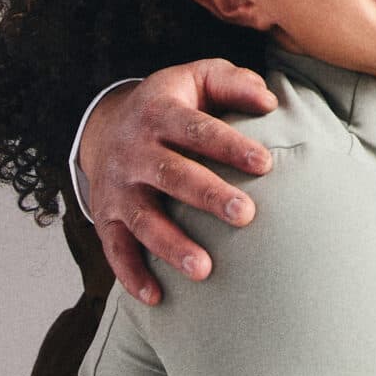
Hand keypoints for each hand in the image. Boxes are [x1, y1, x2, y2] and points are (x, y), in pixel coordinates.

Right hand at [77, 59, 277, 303]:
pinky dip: (132, 275)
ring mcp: (118, 188)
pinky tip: (156, 298)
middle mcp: (135, 152)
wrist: (106, 123)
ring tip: (204, 270)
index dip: (230, 145)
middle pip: (172, 175)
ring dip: (172, 245)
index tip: (265, 163)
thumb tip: (270, 102)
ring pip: (144, 220)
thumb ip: (234, 82)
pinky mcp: (106, 217)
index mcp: (160, 113)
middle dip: (208, 196)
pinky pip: (115, 249)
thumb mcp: (198, 77)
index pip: (197, 129)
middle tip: (247, 215)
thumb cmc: (174, 102)